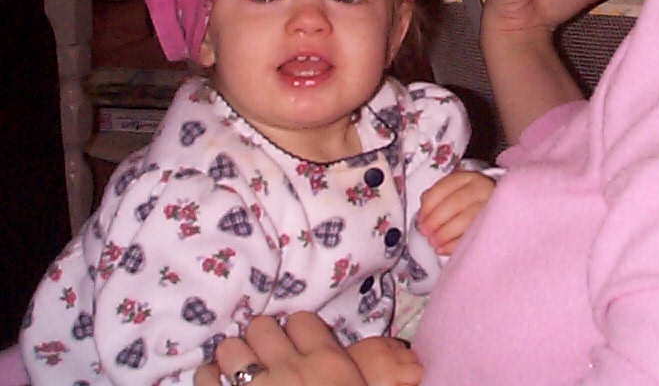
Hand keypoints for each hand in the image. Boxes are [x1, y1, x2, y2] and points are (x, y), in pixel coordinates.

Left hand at [193, 313, 422, 385]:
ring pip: (230, 346)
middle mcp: (290, 370)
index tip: (295, 349)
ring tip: (238, 372)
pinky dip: (207, 378)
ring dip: (232, 358)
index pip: (303, 321)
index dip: (296, 335)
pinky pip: (205, 375)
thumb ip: (380, 375)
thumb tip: (412, 362)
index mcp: (328, 366)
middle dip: (260, 341)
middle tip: (265, 360)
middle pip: (262, 326)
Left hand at [347, 336, 422, 385]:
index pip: (419, 372)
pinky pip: (397, 342)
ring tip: (394, 366)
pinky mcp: (377, 340)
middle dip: (411, 368)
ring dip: (404, 358)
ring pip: (408, 350)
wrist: (334, 377)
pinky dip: (395, 349)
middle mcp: (390, 361)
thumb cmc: (362, 384)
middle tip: (401, 377)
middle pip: (415, 359)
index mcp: (393, 376)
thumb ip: (401, 384)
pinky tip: (386, 358)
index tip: (408, 382)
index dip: (415, 380)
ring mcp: (383, 348)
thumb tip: (411, 381)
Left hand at [416, 170, 495, 254]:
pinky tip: (443, 249)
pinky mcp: (496, 226)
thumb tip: (422, 217)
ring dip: (444, 234)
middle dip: (435, 220)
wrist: (502, 210)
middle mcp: (481, 189)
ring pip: (466, 220)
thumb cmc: (470, 203)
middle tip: (425, 233)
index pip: (443, 187)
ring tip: (434, 243)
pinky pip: (473, 237)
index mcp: (467, 178)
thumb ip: (436, 198)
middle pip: (455, 203)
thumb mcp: (454, 192)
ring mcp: (491, 207)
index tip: (420, 220)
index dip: (428, 205)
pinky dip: (454, 245)